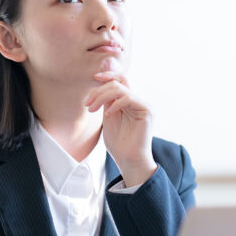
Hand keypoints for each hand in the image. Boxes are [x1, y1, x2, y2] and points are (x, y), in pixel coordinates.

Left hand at [84, 72, 157, 187]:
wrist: (129, 161)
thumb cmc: (119, 144)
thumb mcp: (109, 117)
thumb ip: (107, 101)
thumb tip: (101, 82)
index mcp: (130, 102)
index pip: (121, 80)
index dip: (108, 75)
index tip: (94, 77)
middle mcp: (138, 101)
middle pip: (118, 82)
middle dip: (99, 90)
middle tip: (87, 104)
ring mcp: (144, 105)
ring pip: (121, 89)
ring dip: (101, 96)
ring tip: (91, 109)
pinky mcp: (147, 111)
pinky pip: (128, 98)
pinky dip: (114, 104)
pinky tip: (107, 115)